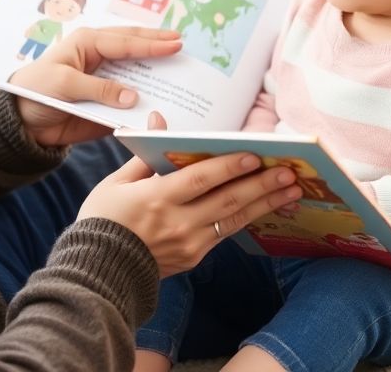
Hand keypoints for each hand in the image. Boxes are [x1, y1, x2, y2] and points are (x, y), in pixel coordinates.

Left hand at [10, 27, 181, 146]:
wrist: (20, 122)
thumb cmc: (34, 92)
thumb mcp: (63, 85)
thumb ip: (99, 89)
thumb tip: (133, 97)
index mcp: (87, 44)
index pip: (125, 42)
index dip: (151, 44)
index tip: (176, 44)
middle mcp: (100, 58)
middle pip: (135, 49)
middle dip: (159, 46)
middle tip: (184, 45)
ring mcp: (106, 81)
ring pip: (137, 74)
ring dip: (158, 73)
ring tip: (184, 70)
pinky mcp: (107, 104)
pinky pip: (131, 103)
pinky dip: (148, 103)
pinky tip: (166, 103)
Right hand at [78, 150, 301, 277]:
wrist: (99, 270)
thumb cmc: (103, 219)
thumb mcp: (117, 183)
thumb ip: (145, 153)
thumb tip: (158, 120)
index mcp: (155, 199)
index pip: (199, 180)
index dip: (227, 167)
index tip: (254, 155)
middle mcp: (177, 223)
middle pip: (226, 201)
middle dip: (260, 185)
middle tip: (289, 172)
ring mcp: (189, 243)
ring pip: (234, 220)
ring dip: (265, 203)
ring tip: (292, 190)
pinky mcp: (195, 257)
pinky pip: (226, 233)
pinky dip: (247, 218)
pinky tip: (265, 207)